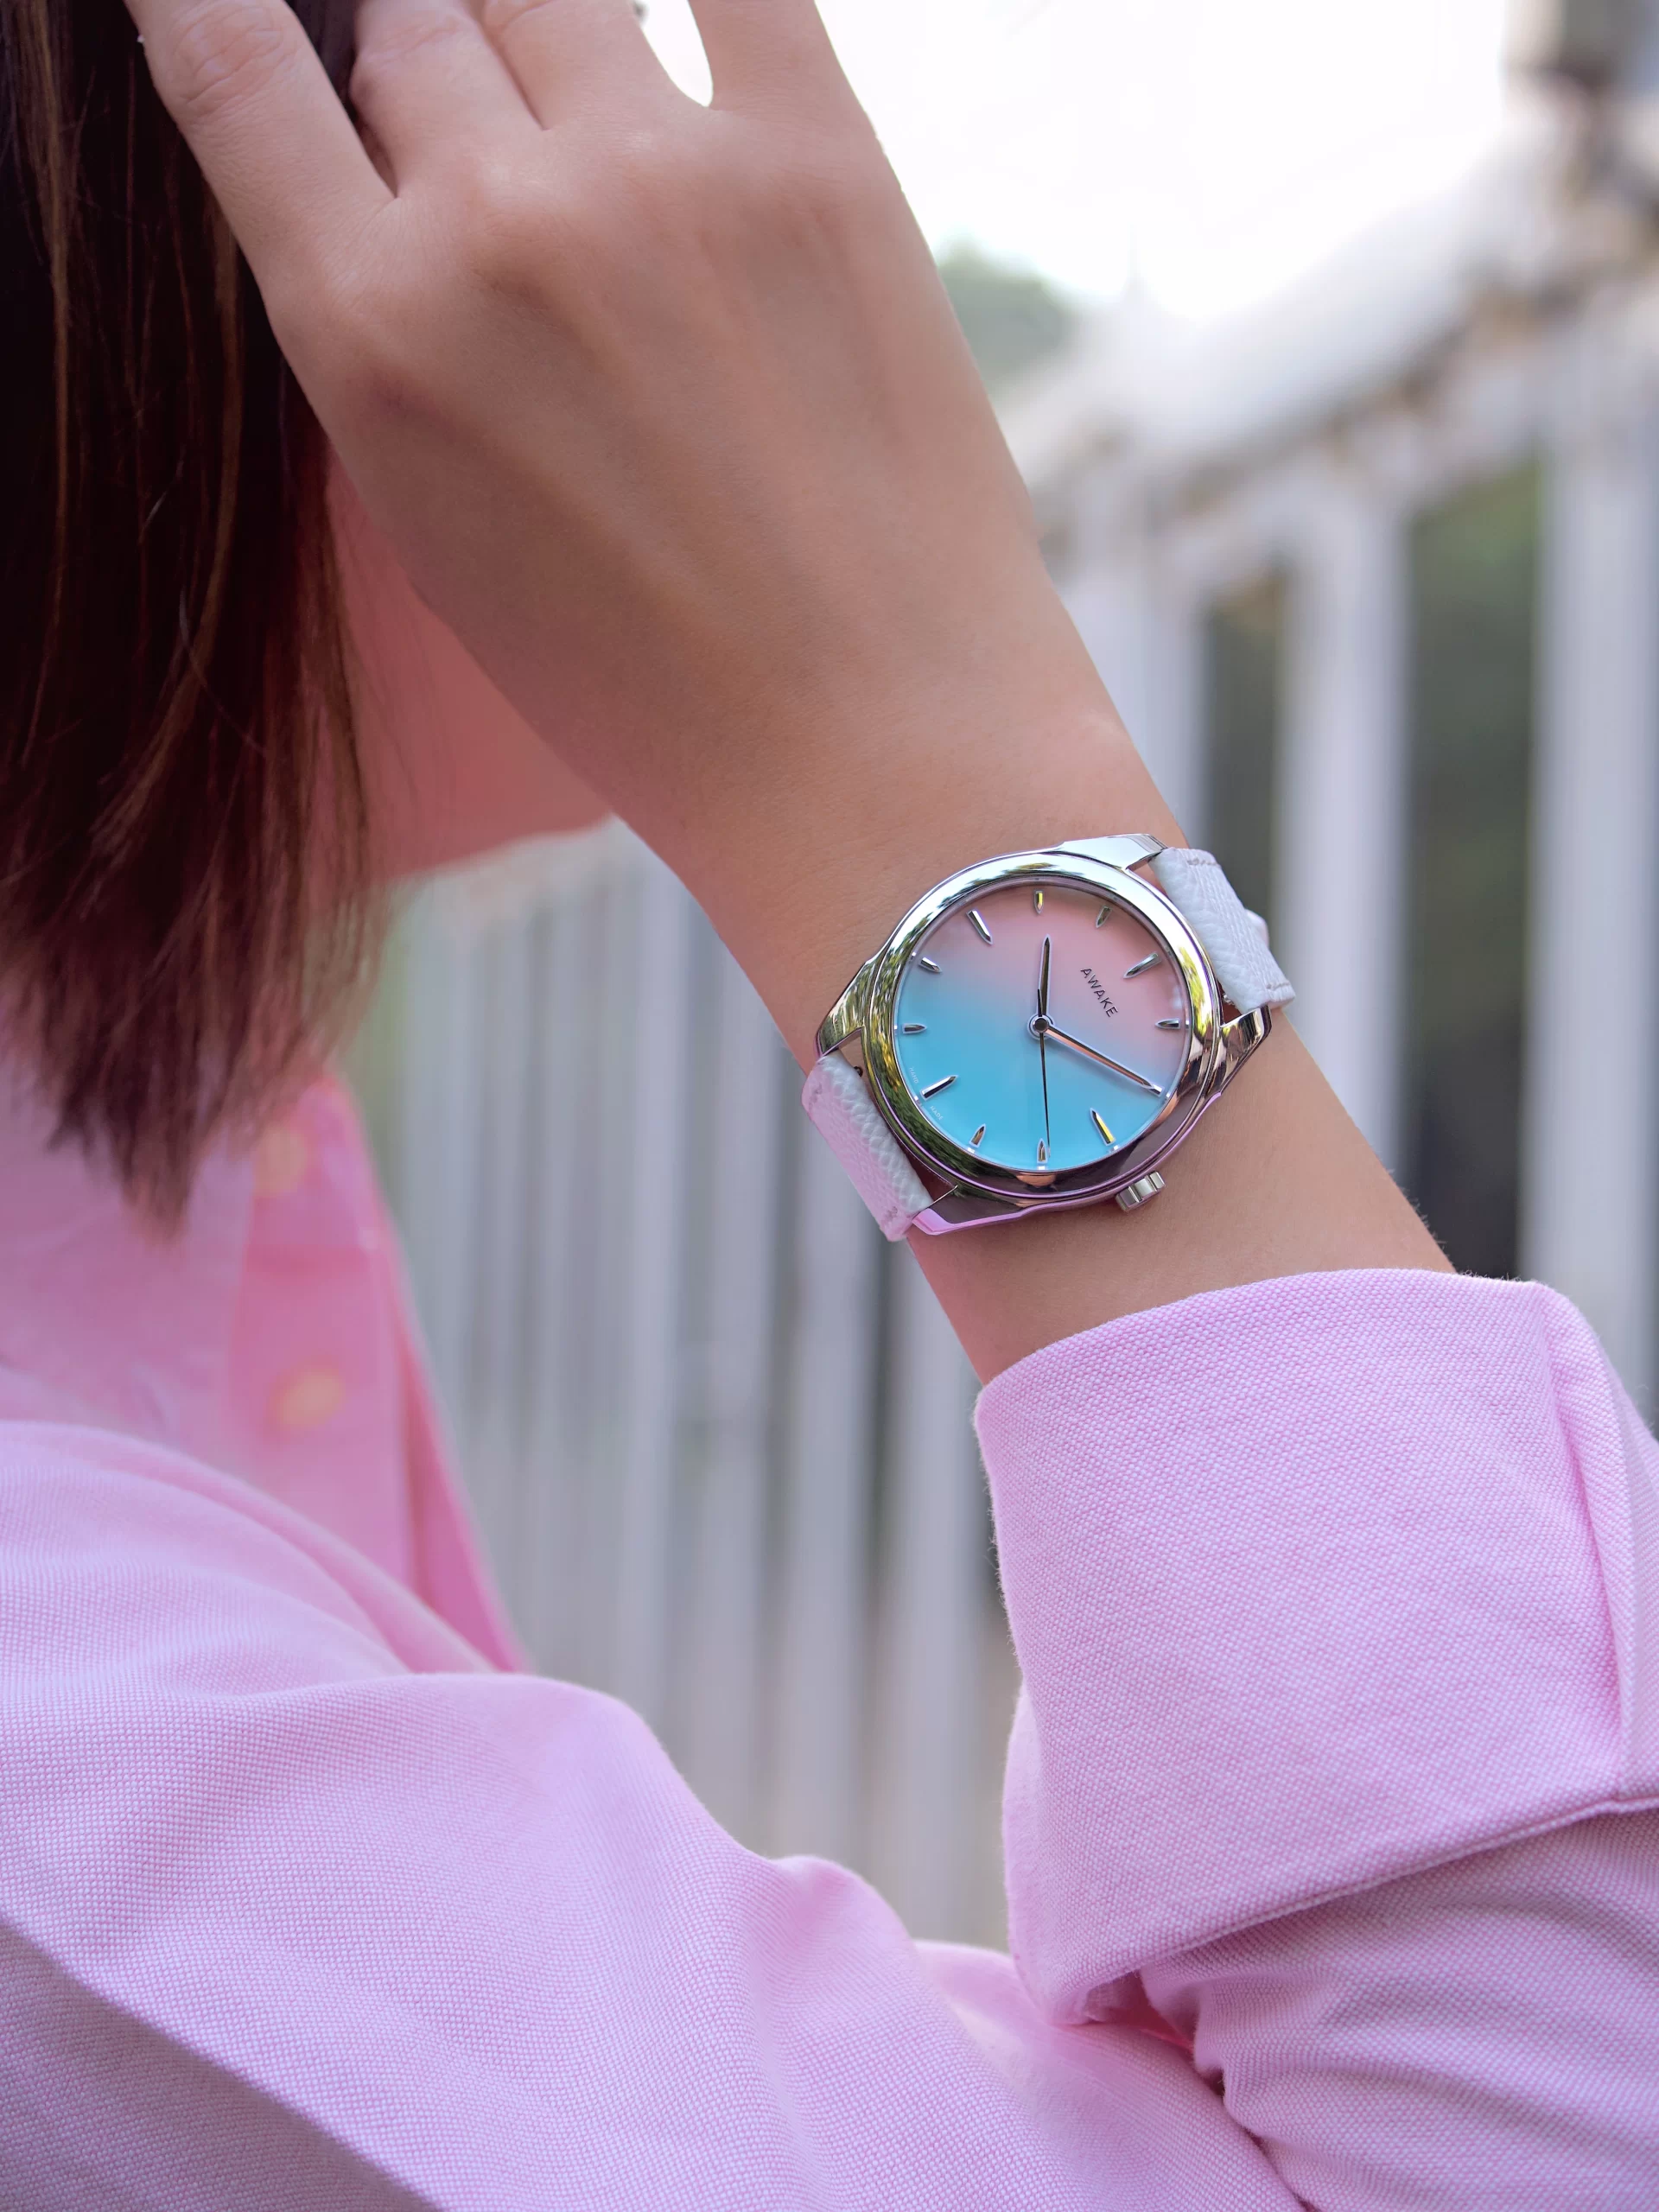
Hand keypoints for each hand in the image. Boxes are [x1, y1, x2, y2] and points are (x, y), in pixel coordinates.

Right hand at [130, 0, 1447, 1374]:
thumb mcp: (445, 531)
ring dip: (545, 43)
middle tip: (496, 168)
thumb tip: (403, 183)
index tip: (238, 8)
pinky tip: (692, 40)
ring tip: (597, 144)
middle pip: (409, 30)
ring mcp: (659, 174)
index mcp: (371, 336)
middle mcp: (494, 227)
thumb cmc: (653, 687)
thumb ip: (395, 339)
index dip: (220, 18)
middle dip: (431, 84)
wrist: (870, 750)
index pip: (233, 74)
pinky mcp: (818, 158)